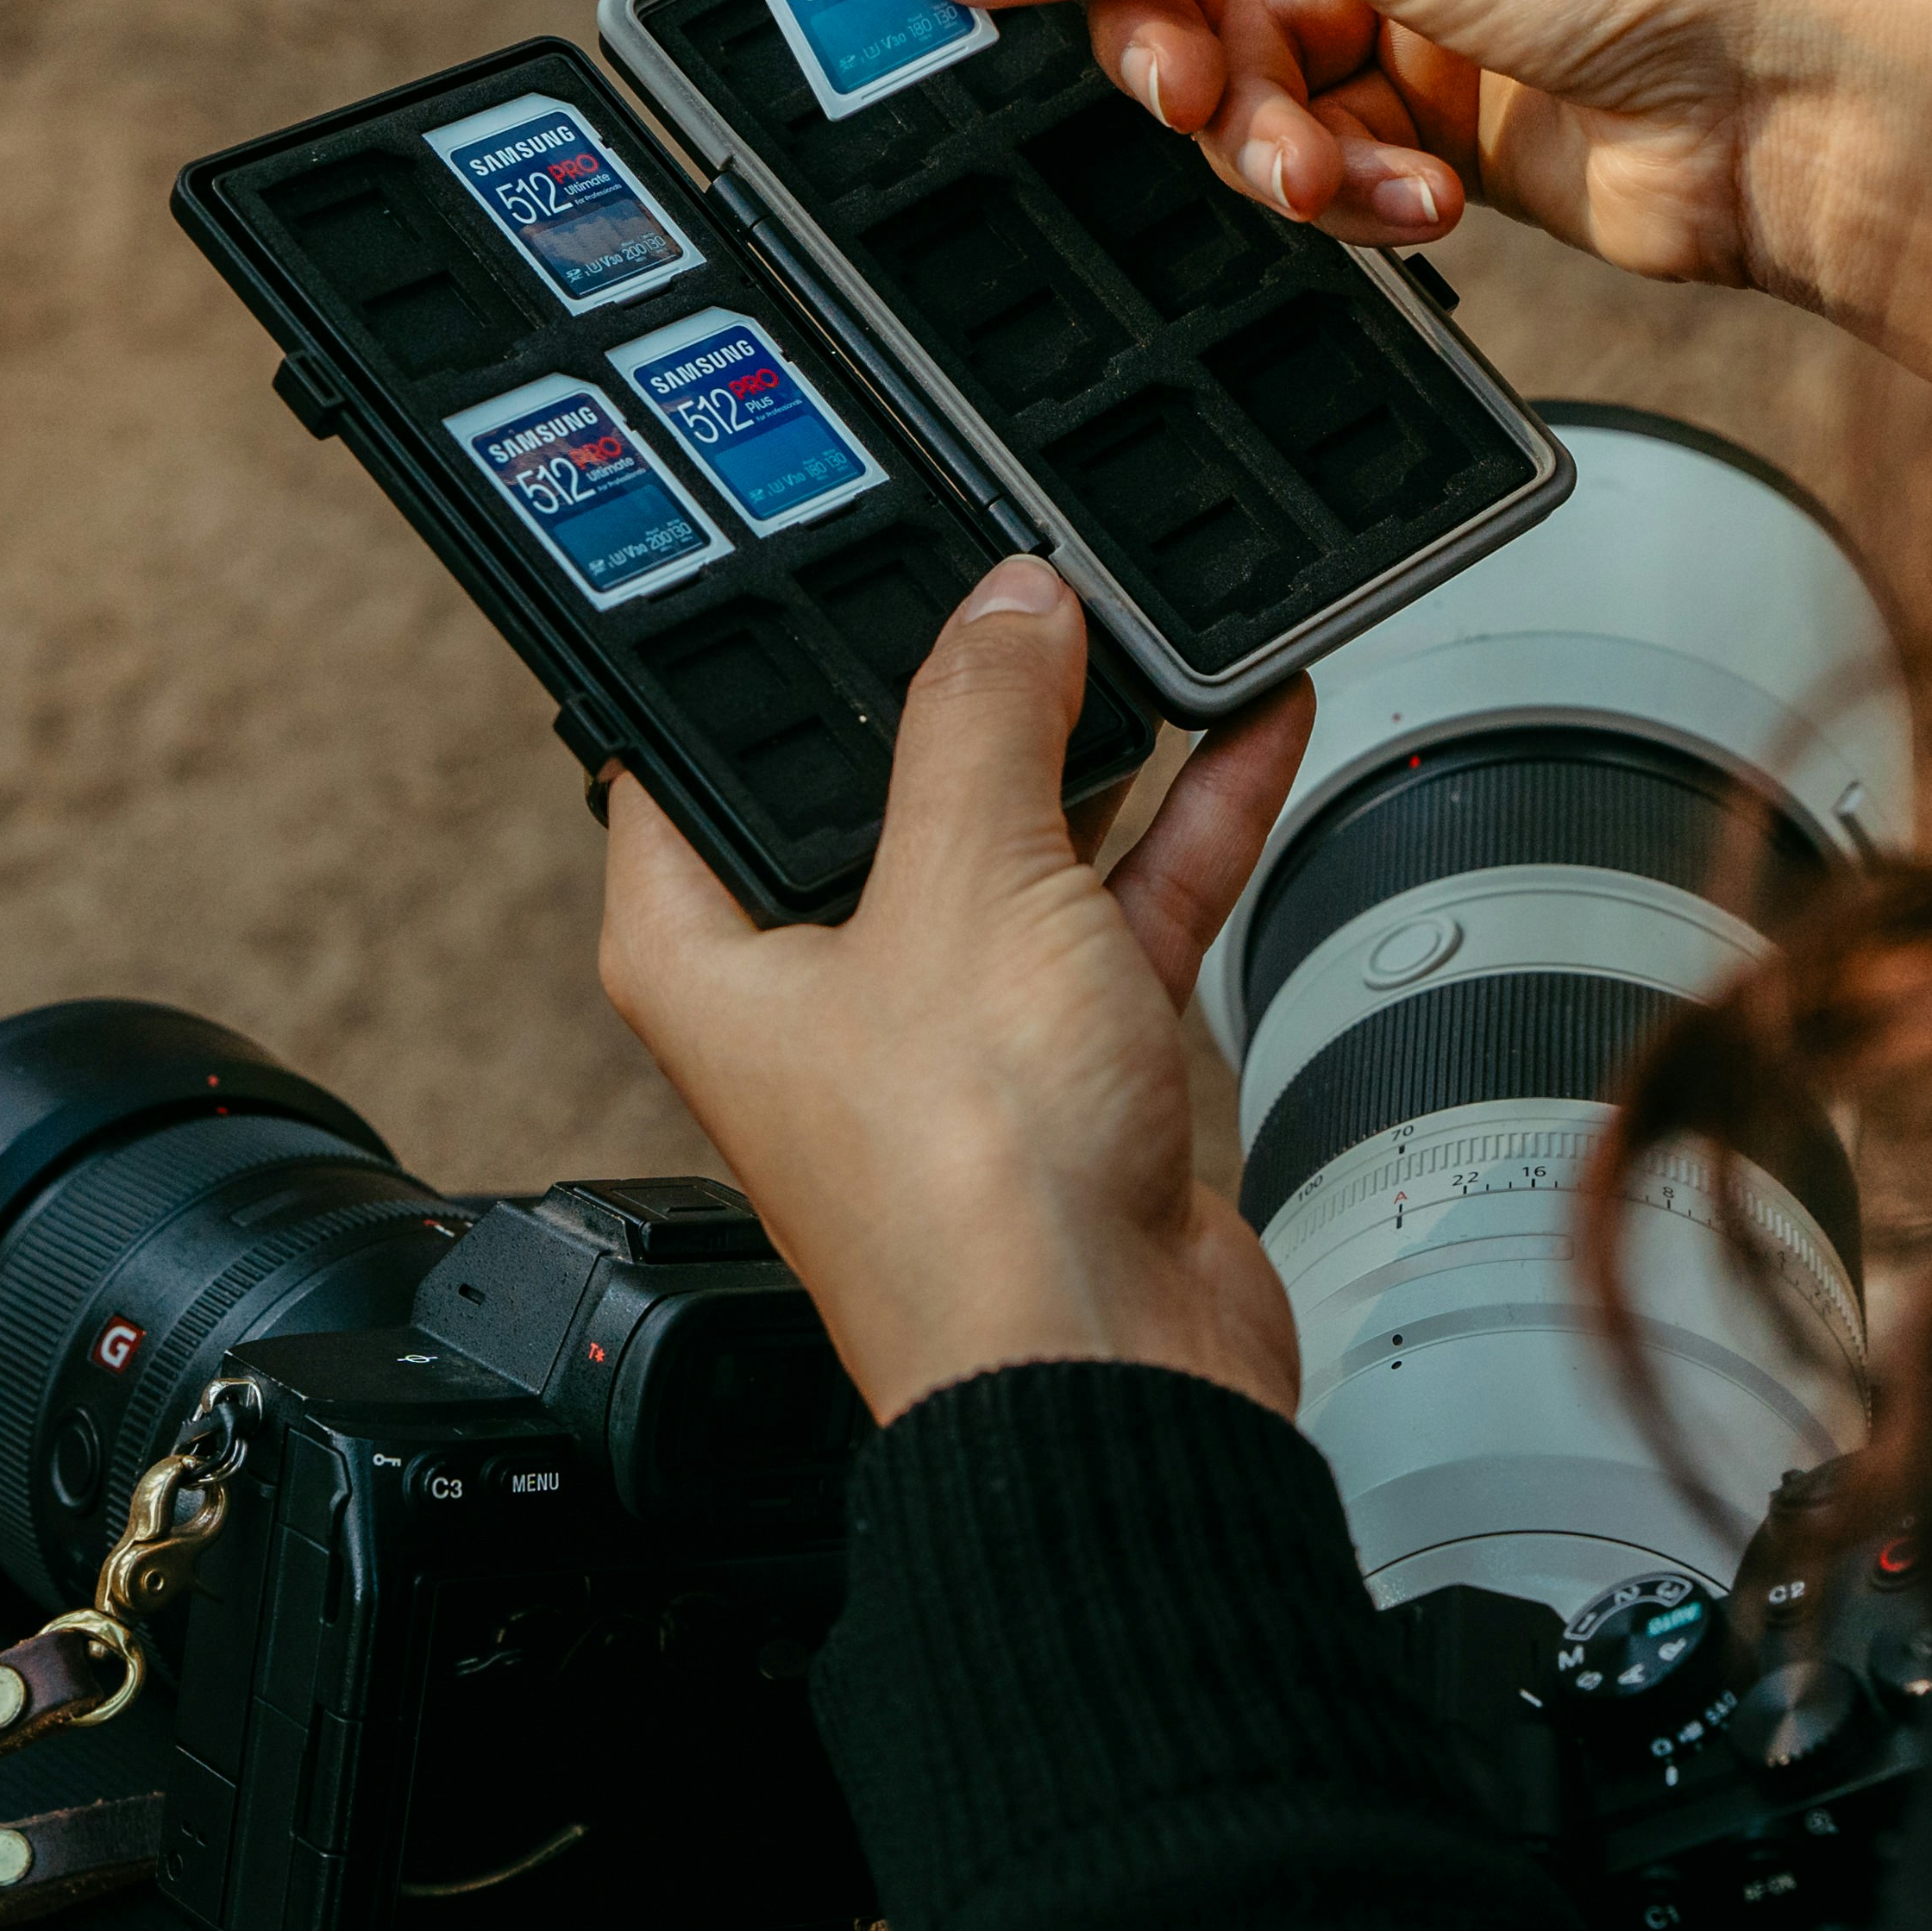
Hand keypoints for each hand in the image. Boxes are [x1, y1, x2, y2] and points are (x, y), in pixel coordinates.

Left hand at [596, 557, 1321, 1421]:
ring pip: (1022, 842)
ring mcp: (948, 1029)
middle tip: (1029, 575)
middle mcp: (812, 992)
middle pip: (882, 789)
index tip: (827, 559)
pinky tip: (1245, 727)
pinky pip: (1122, 907)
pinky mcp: (1068, 1065)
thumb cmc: (970, 1195)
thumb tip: (1003, 607)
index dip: (754, 664)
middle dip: (965, 687)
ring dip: (1100, 745)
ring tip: (1158, 624)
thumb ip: (984, 722)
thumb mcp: (965, 887)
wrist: (1110, 1371)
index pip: (687, 762)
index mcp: (706, 952)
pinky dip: (1184, 823)